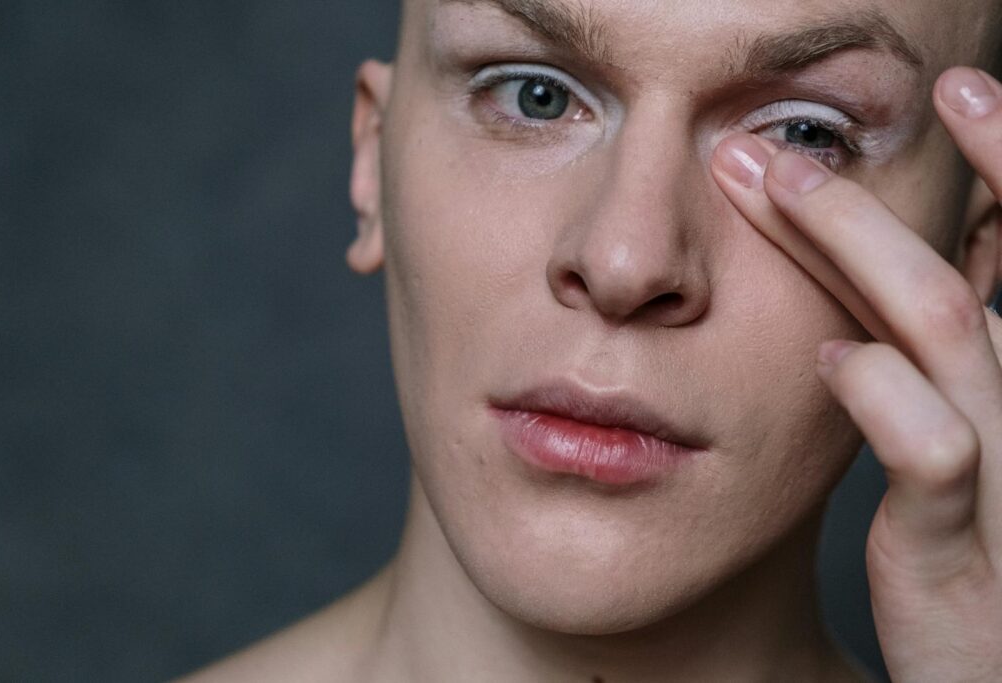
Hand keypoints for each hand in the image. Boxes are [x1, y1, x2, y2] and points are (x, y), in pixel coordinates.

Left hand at [711, 66, 1001, 681]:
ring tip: (778, 189)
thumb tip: (881, 283)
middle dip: (874, 201)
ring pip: (948, 337)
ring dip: (855, 252)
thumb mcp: (973, 445)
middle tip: (788, 144)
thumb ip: (939, 362)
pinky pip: (935, 457)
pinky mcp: (964, 558)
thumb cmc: (973, 553)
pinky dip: (881, 392)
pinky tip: (829, 359)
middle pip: (960, 282)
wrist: (990, 670)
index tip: (959, 91)